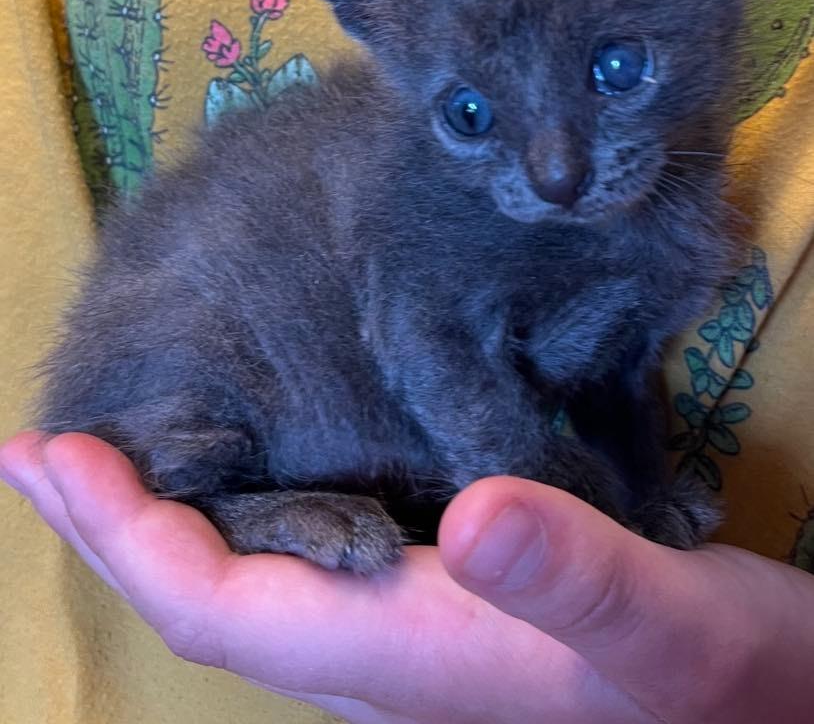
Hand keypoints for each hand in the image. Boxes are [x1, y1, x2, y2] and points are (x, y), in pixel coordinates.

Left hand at [1, 432, 811, 723]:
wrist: (767, 708)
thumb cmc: (728, 681)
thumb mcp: (669, 627)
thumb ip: (576, 577)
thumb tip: (471, 521)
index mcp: (408, 654)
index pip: (221, 606)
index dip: (129, 536)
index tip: (55, 455)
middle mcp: (384, 646)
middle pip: (209, 592)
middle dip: (115, 523)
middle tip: (42, 447)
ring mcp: (409, 627)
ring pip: (253, 572)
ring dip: (172, 511)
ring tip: (117, 445)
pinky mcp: (443, 597)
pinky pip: (312, 549)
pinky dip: (252, 501)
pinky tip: (250, 456)